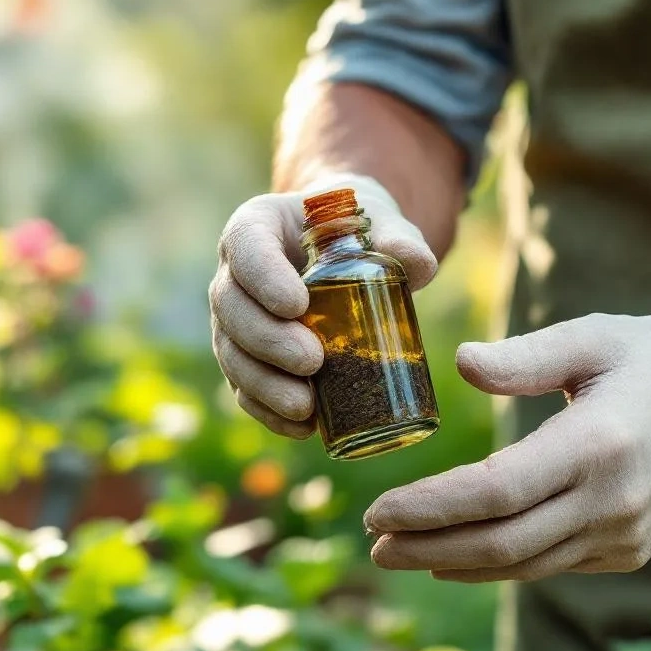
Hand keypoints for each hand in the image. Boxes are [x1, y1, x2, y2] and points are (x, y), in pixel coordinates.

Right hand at [209, 174, 436, 438]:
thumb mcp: (382, 222)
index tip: (297, 304)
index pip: (246, 245)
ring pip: (232, 353)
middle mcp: (235, 273)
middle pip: (231, 306)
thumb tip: (420, 265)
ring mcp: (236, 319)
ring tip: (306, 406)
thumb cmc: (360, 229)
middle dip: (267, 339)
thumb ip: (401, 239)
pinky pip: (245, 388)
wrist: (347, 251)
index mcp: (258, 225)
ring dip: (264, 384)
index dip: (264, 276)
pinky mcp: (248, 358)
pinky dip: (269, 411)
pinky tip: (303, 428)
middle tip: (312, 360)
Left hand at [364, 288, 650, 580]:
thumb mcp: (591, 337)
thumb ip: (524, 356)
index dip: (431, 509)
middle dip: (428, 546)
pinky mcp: (629, 549)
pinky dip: (498, 563)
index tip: (378, 512)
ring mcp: (624, 533)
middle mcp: (613, 501)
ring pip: (523, 563)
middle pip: (501, 542)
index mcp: (598, 445)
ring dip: (455, 562)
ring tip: (398, 553)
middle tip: (373, 546)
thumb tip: (461, 362)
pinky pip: (549, 563)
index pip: (496, 493)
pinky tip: (456, 555)